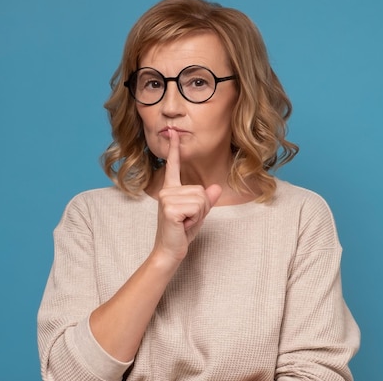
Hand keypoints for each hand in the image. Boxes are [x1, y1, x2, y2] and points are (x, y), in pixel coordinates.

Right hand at [153, 129, 221, 262]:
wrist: (170, 250)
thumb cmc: (181, 232)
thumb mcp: (198, 214)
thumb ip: (206, 200)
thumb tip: (216, 188)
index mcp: (171, 189)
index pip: (173, 165)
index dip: (174, 148)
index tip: (174, 132)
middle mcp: (167, 191)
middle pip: (201, 190)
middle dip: (202, 208)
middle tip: (187, 219)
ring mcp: (167, 198)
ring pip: (201, 199)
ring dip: (199, 214)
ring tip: (184, 222)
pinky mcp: (170, 208)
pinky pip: (197, 208)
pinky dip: (195, 219)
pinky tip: (182, 224)